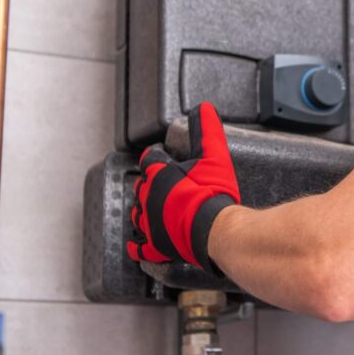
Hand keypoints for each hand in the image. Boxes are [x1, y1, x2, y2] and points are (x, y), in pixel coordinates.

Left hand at [127, 102, 240, 273]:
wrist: (216, 229)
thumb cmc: (213, 192)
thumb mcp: (214, 155)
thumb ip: (207, 130)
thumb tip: (205, 107)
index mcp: (158, 175)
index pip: (150, 159)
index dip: (158, 157)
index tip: (166, 157)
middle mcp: (148, 198)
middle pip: (142, 186)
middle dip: (151, 183)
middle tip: (167, 183)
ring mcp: (150, 224)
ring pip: (138, 213)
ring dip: (144, 209)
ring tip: (155, 208)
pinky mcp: (155, 245)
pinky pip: (139, 247)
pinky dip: (137, 245)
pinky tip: (137, 244)